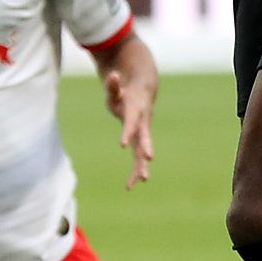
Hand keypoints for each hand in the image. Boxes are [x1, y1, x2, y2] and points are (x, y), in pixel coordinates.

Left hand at [104, 66, 154, 187]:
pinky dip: (136, 170)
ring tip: (141, 181)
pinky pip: (138, 157)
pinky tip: (131, 185)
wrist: (143, 93)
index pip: (131, 123)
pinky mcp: (140, 140)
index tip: (122, 145)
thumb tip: (113, 75)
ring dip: (142, 165)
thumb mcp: (115, 88)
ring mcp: (143, 132)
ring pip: (143, 151)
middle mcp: (142, 123)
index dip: (127, 132)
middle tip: (148, 160)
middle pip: (144, 138)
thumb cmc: (124, 92)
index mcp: (135, 111)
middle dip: (146, 149)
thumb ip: (113, 84)